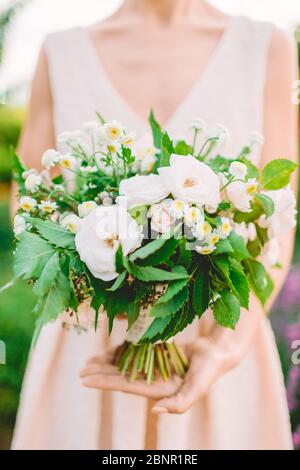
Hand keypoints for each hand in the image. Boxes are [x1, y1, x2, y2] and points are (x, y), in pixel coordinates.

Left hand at [80, 336, 237, 414]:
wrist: (217, 353)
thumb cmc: (208, 370)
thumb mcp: (198, 387)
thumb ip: (181, 403)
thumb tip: (155, 412)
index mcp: (159, 390)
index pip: (126, 386)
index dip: (105, 382)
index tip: (85, 379)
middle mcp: (153, 381)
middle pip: (121, 377)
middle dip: (101, 374)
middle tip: (81, 370)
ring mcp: (154, 368)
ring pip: (125, 366)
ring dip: (107, 363)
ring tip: (89, 361)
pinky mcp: (156, 357)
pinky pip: (134, 354)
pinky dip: (121, 352)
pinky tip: (110, 351)